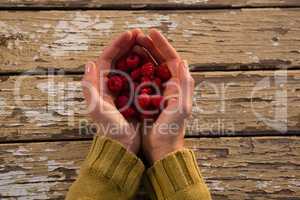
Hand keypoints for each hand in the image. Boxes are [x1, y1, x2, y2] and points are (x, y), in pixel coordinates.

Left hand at [82, 30, 141, 153]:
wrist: (121, 147)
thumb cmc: (109, 130)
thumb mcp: (97, 110)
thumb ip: (90, 88)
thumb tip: (89, 63)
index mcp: (100, 85)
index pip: (107, 58)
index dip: (117, 44)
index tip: (130, 34)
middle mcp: (111, 86)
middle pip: (119, 59)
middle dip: (128, 45)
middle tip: (140, 34)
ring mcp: (123, 91)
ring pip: (130, 67)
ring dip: (138, 53)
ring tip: (148, 43)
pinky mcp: (134, 97)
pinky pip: (140, 78)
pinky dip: (146, 68)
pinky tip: (154, 62)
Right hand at [137, 29, 194, 163]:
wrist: (162, 149)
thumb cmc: (172, 130)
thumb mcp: (181, 107)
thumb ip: (184, 84)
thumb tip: (183, 61)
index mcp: (179, 85)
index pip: (172, 59)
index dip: (162, 44)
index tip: (151, 32)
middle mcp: (170, 86)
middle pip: (160, 60)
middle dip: (151, 46)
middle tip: (138, 35)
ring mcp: (158, 92)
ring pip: (150, 68)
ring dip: (142, 55)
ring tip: (132, 45)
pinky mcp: (148, 99)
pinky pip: (142, 80)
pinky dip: (135, 69)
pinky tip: (127, 63)